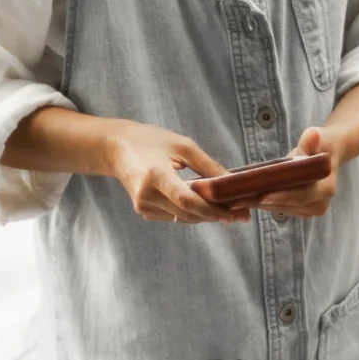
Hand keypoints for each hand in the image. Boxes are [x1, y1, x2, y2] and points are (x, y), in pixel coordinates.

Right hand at [100, 121, 239, 224]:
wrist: (116, 148)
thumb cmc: (150, 141)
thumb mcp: (183, 146)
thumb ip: (208, 166)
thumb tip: (232, 182)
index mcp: (155, 175)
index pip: (186, 200)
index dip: (212, 210)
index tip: (234, 213)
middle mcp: (147, 195)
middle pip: (188, 213)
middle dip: (216, 214)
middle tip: (242, 214)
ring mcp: (143, 206)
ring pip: (183, 218)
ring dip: (206, 215)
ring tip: (230, 211)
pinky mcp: (144, 211)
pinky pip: (175, 216)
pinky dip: (192, 213)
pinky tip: (207, 207)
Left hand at [243, 127, 341, 218]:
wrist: (328, 155)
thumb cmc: (322, 145)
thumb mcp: (318, 139)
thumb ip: (311, 142)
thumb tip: (312, 134)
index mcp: (325, 189)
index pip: (301, 195)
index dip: (281, 196)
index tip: (261, 196)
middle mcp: (318, 205)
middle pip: (286, 205)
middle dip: (262, 201)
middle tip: (237, 198)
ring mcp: (309, 211)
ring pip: (279, 208)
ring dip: (259, 204)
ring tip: (236, 198)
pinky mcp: (299, 211)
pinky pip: (278, 208)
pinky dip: (263, 203)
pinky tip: (245, 197)